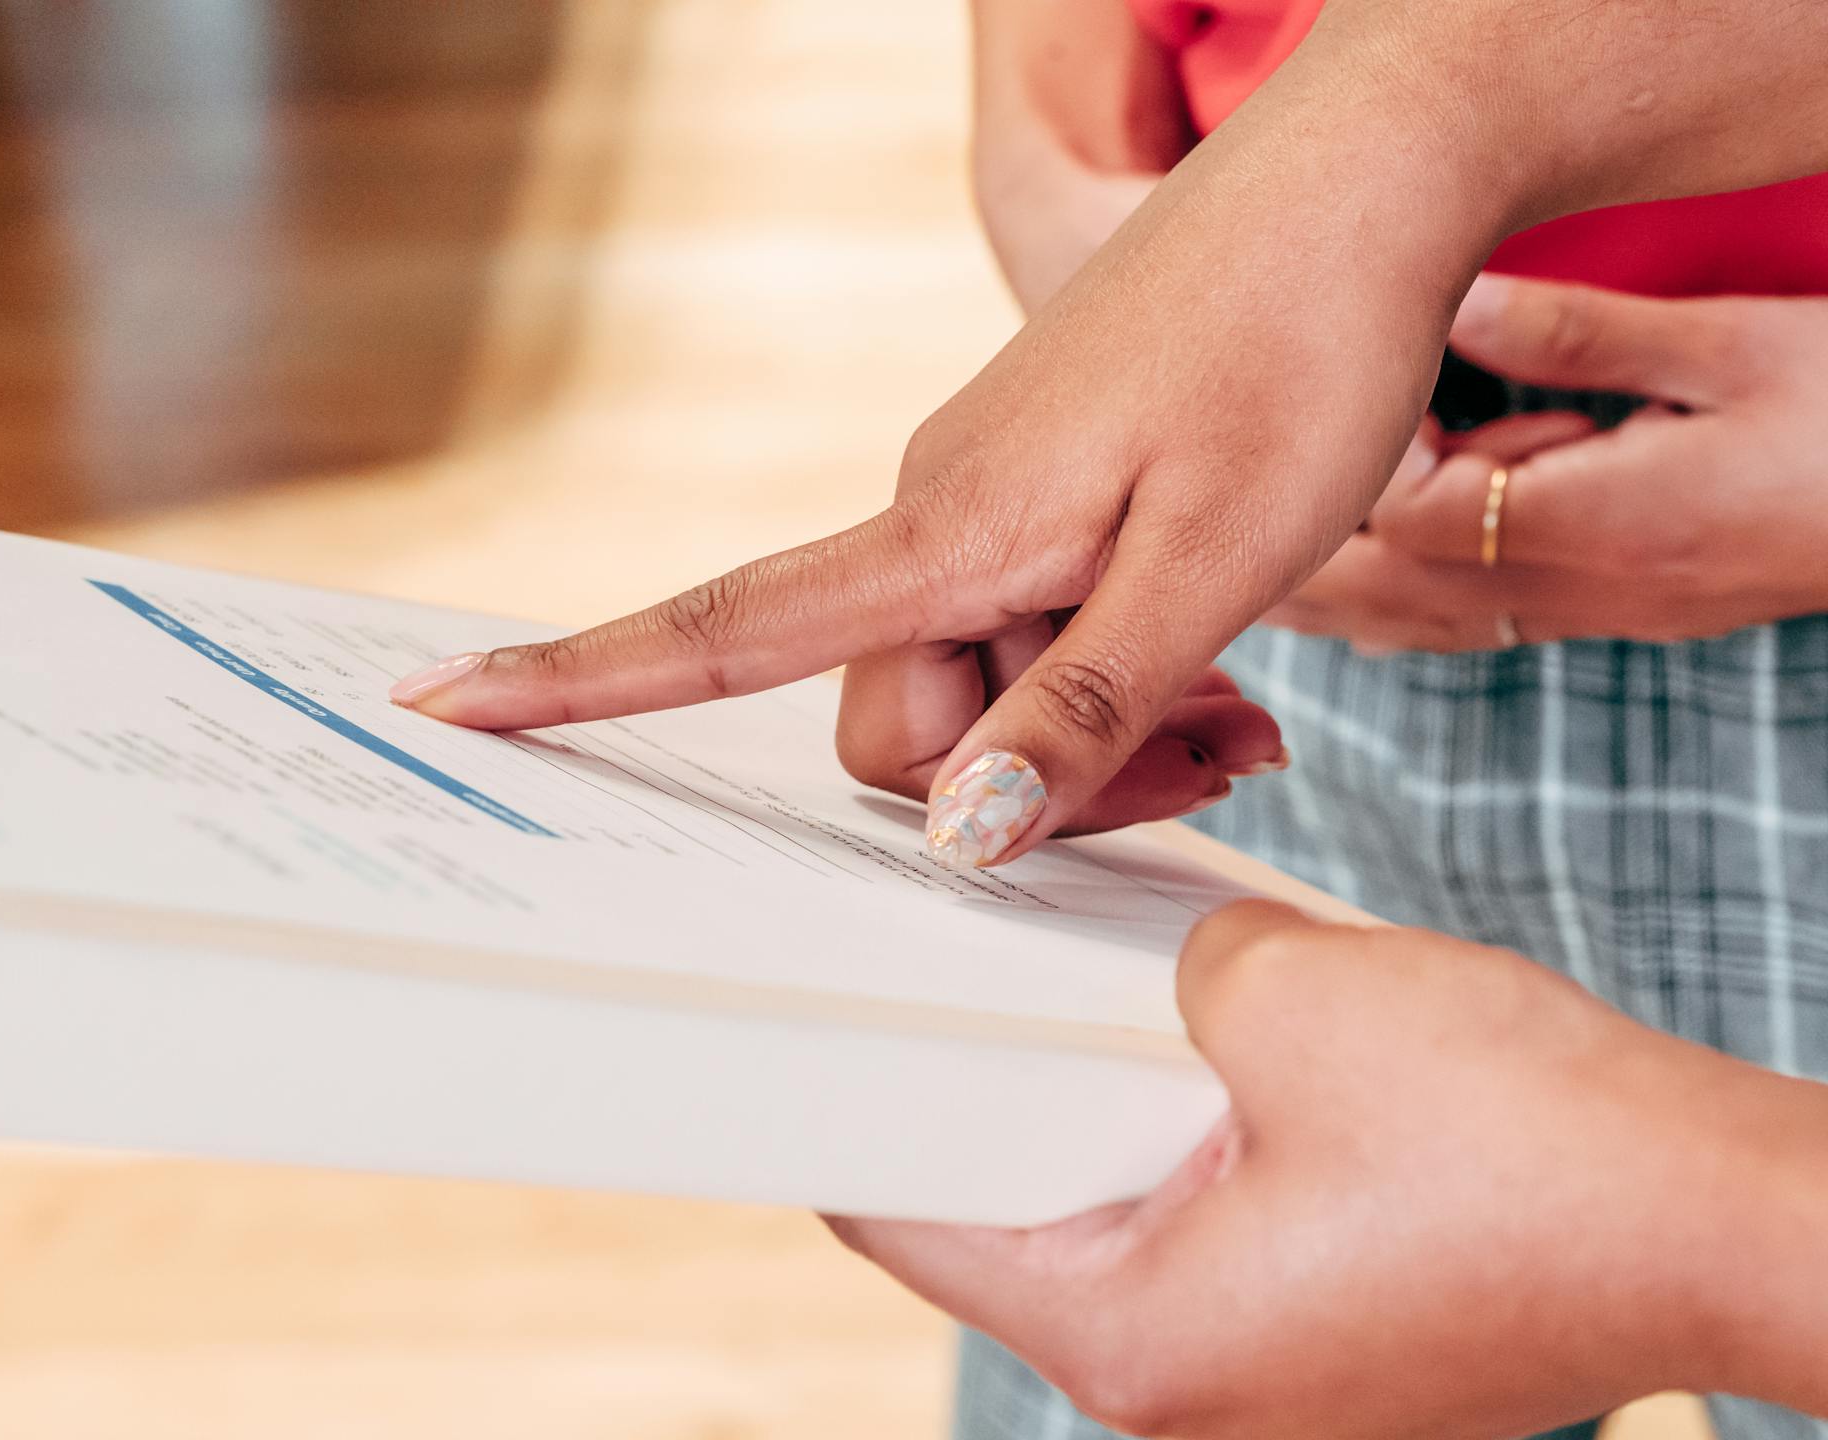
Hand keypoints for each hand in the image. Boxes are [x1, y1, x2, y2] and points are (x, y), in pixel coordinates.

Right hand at [390, 0, 1827, 866]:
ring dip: (1098, 735)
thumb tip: (955, 837)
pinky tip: (1222, 665)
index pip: (724, 625)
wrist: (1360, 184)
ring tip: (1241, 710)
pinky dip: (1112, 675)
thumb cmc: (1297, 350)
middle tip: (1210, 758)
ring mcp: (989, 498)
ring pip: (985, 691)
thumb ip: (1078, 710)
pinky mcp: (1045, 488)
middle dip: (1031, 787)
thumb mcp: (1209, 565)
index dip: (576, 681)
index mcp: (948, 528)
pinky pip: (1032, 628)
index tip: (441, 707)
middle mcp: (941, 512)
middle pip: (901, 729)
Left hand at [828, 903, 1827, 1438]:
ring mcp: (1268, 1377)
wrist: (1726, 1214)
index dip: (851, 1110)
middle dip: (987, 1093)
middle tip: (937, 974)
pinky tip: (1200, 1048)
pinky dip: (1189, 1142)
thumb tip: (1164, 965)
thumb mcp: (1283, 994)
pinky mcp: (1334, 1337)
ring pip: (1119, 1221)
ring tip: (1071, 992)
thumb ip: (1166, 964)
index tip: (801, 1030)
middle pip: (1014, 1224)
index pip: (916, 1223)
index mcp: (1136, 1338)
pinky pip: (1212, 1231)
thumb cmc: (1527, 1139)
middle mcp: (1186, 1390)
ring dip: (1101, 1109)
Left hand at [1269, 275, 1827, 651]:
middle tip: (1208, 517)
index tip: (1311, 414)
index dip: (1340, 470)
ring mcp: (1587, 614)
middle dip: (1288, 559)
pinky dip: (1391, 603)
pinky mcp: (1605, 612)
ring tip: (1240, 557)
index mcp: (1594, 524)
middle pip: (1380, 596)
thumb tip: (1451, 297)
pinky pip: (1464, 625)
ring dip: (1323, 594)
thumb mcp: (1731, 347)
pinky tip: (1351, 578)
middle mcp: (1573, 590)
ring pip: (1413, 626)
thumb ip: (1575, 335)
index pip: (1406, 516)